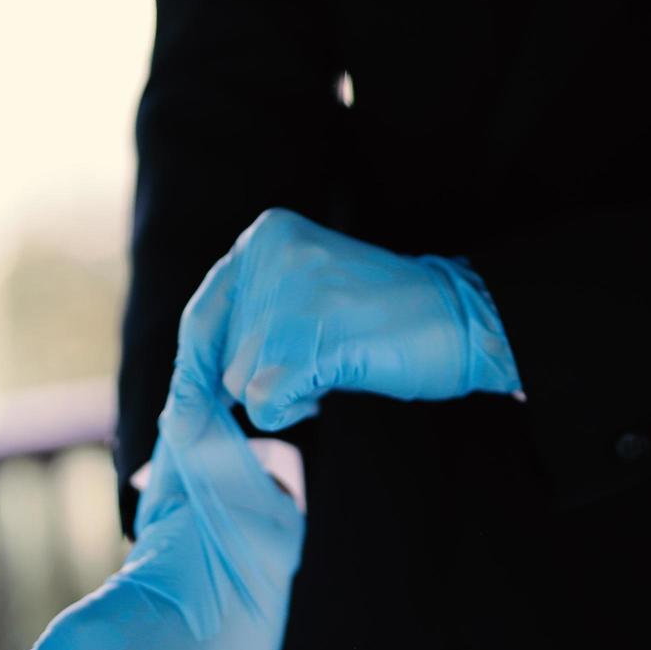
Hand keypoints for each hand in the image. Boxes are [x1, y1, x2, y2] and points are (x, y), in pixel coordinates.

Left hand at [166, 207, 521, 444]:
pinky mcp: (308, 342)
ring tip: (334, 362)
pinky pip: (264, 401)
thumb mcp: (308, 292)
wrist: (465, 316)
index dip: (194, 367)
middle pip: (221, 354)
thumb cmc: (387, 314)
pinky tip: (330, 382)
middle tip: (319, 359)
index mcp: (266, 237)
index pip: (203, 313)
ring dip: (282, 391)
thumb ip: (252, 320)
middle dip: (260, 375)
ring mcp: (288, 298)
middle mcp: (269, 258)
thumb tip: (189, 392)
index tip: (185, 411)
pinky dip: (292, 408)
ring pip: (240, 382)